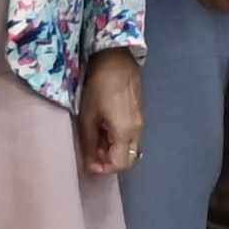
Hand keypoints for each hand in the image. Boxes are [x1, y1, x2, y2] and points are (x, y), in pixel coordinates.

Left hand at [78, 53, 146, 178]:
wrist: (116, 60)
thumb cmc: (98, 87)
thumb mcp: (87, 117)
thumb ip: (89, 144)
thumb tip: (90, 166)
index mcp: (125, 133)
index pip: (120, 165)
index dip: (103, 169)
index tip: (89, 162)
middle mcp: (137, 131)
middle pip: (128, 160)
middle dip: (110, 161)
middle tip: (93, 152)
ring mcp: (141, 122)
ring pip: (130, 148)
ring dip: (114, 151)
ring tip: (97, 138)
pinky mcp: (140, 114)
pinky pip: (132, 137)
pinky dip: (119, 140)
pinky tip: (106, 128)